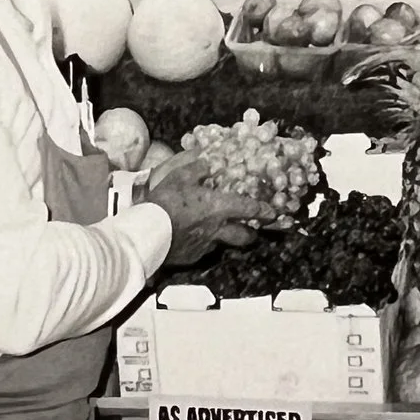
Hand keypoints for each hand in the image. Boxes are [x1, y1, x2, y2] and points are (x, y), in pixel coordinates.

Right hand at [139, 151, 277, 266]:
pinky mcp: (192, 257)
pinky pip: (203, 250)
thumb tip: (208, 163)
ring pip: (223, 244)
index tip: (273, 212)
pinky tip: (193, 238)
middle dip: (252, 233)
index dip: (263, 209)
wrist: (146, 234)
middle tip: (253, 230)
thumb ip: (197, 169)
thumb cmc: (166, 202)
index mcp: (218, 208)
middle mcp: (217, 229)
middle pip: (244, 236)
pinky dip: (202, 244)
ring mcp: (205, 246)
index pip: (248, 208)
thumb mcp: (180, 177)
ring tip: (219, 232)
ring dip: (225, 238)